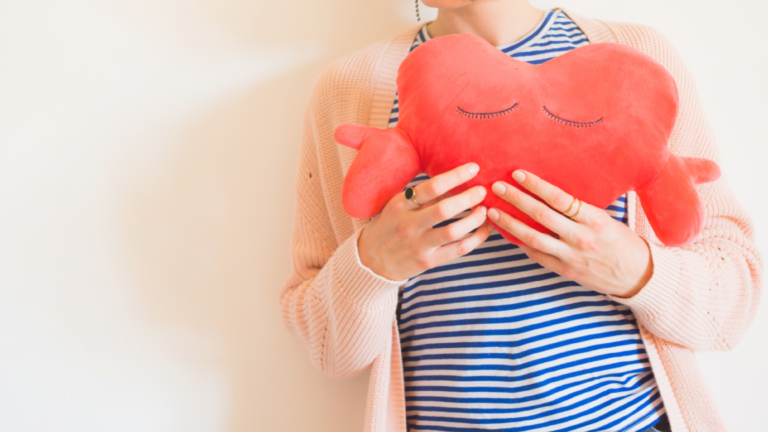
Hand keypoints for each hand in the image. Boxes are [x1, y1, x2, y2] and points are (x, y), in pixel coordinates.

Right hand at [358, 163, 493, 280]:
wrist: (369, 261)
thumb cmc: (388, 228)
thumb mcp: (397, 207)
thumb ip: (422, 197)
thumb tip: (454, 181)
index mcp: (400, 205)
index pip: (431, 187)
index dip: (455, 176)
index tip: (473, 168)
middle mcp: (408, 224)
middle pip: (444, 209)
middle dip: (469, 197)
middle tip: (483, 191)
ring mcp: (418, 244)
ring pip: (453, 231)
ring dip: (474, 219)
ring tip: (485, 211)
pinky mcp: (427, 262)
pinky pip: (457, 250)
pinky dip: (476, 239)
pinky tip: (485, 230)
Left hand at [487, 170, 652, 297]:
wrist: (638, 276)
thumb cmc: (622, 242)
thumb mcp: (606, 219)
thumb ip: (579, 209)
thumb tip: (549, 193)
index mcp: (595, 219)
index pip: (559, 198)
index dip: (536, 185)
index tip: (518, 174)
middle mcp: (581, 237)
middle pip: (541, 216)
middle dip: (516, 200)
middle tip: (497, 188)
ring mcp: (571, 256)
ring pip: (532, 238)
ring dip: (509, 224)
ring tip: (492, 212)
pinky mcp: (565, 271)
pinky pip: (537, 256)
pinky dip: (520, 244)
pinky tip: (507, 233)